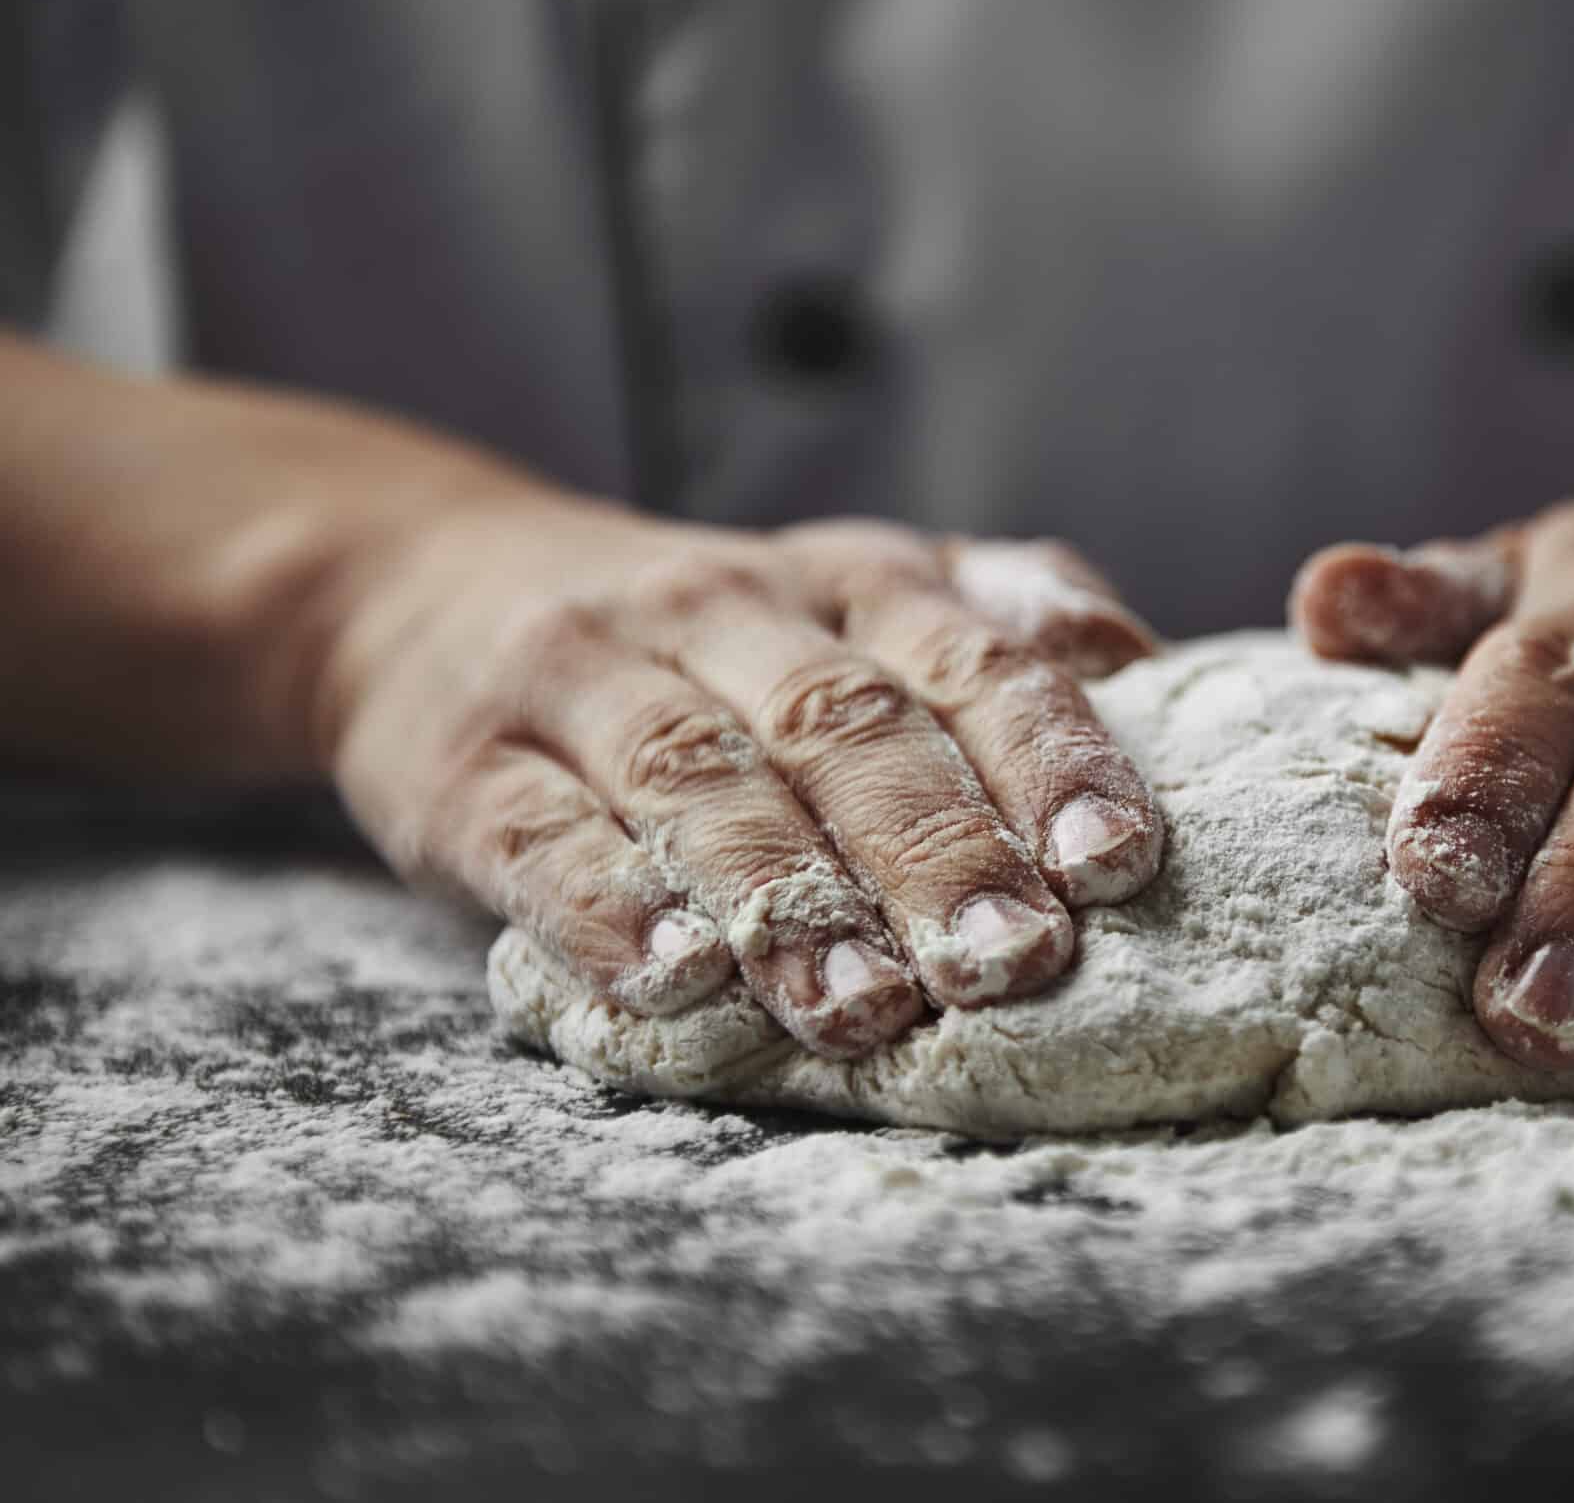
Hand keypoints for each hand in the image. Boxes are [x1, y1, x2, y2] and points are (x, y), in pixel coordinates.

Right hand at [318, 495, 1163, 1057]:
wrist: (425, 583)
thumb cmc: (710, 633)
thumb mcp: (856, 589)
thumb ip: (996, 616)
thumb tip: (1137, 660)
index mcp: (850, 581)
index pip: (967, 658)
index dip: (1047, 757)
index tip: (1117, 863)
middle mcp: (726, 610)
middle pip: (844, 727)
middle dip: (938, 851)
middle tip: (1013, 963)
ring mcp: (588, 678)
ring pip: (699, 781)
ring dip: (789, 899)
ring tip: (864, 1004)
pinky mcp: (468, 766)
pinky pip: (541, 834)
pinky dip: (610, 909)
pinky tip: (675, 982)